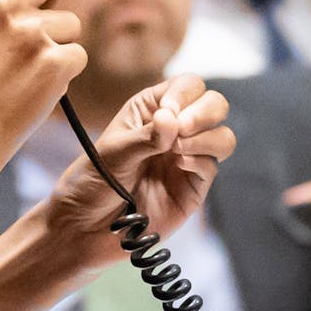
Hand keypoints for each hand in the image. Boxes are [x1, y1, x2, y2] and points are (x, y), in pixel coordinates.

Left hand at [43, 74, 234, 274]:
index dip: (185, 94)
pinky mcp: (193, 186)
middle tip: (181, 129)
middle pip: (215, 105)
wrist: (88, 225)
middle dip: (204, 112)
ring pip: (223, 136)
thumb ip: (146, 135)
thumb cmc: (94, 180)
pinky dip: (200, 160)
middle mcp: (175, 130)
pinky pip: (211, 166)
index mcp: (152, 109)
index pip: (188, 86)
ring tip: (177, 149)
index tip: (168, 112)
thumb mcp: (115, 151)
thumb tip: (173, 118)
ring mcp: (187, 158)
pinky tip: (178, 164)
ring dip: (206, 137)